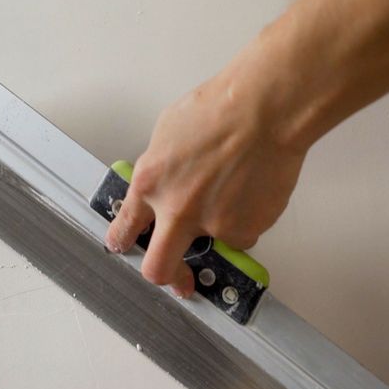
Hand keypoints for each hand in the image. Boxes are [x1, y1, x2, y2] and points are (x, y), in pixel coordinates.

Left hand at [105, 69, 307, 296]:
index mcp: (150, 183)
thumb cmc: (222, 109)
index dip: (124, 243)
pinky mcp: (244, 231)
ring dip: (221, 227)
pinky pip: (242, 235)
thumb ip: (161, 168)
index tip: (126, 248)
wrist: (264, 112)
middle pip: (159, 269)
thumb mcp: (169, 131)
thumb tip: (163, 184)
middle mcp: (176, 210)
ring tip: (237, 189)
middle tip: (179, 279)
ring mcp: (211, 224)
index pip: (126, 228)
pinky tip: (253, 189)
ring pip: (213, 244)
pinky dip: (247, 219)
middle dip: (168, 278)